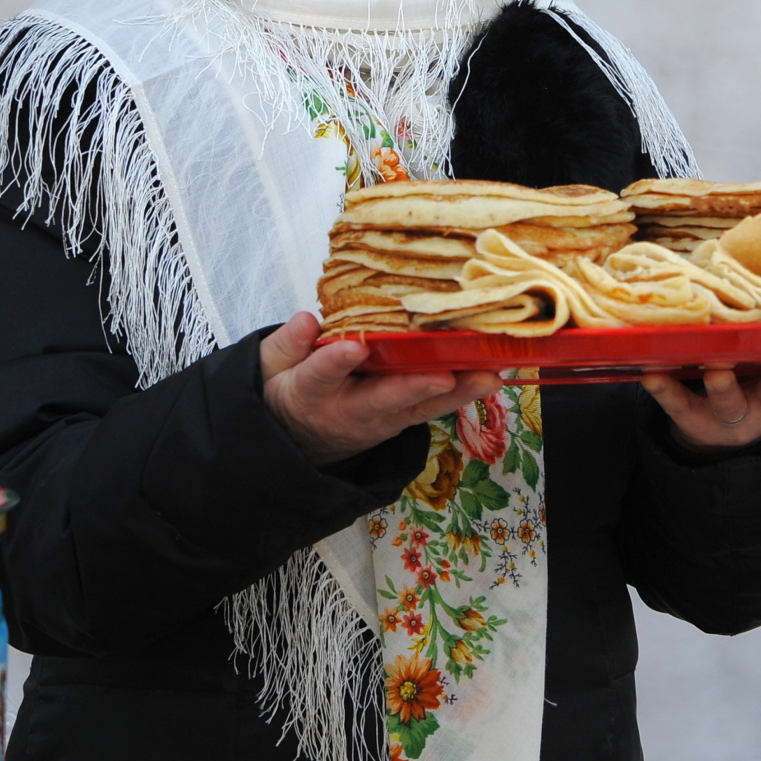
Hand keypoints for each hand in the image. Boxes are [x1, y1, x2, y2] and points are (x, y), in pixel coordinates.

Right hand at [261, 312, 501, 464]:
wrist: (300, 441)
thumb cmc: (290, 390)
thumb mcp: (270, 368)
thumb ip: (287, 344)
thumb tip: (306, 320)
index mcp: (310, 393)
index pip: (321, 375)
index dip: (336, 362)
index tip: (352, 346)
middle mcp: (350, 411)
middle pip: (383, 399)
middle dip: (414, 388)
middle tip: (443, 376)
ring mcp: (380, 420)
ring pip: (420, 407)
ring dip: (456, 393)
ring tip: (489, 375)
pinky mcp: (402, 419)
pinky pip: (433, 408)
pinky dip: (463, 393)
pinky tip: (491, 376)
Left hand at [641, 363, 760, 450]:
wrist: (723, 435)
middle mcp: (751, 411)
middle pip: (753, 401)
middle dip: (755, 387)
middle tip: (742, 370)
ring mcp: (717, 415)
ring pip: (717, 404)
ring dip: (713, 386)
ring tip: (708, 366)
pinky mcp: (685, 414)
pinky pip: (673, 401)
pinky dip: (662, 388)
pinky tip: (650, 373)